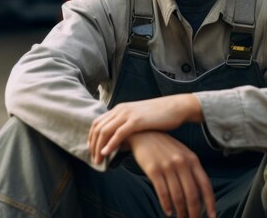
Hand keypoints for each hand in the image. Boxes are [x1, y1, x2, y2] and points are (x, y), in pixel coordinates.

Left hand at [88, 94, 202, 163]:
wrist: (175, 107)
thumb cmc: (159, 116)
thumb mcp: (138, 119)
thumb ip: (127, 128)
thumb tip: (119, 144)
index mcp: (120, 109)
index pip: (97, 122)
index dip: (91, 137)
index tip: (91, 150)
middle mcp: (120, 110)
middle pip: (98, 128)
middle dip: (92, 145)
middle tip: (92, 159)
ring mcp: (127, 114)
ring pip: (105, 131)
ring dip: (98, 147)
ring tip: (97, 160)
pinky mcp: (136, 121)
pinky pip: (118, 134)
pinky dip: (110, 144)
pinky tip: (106, 153)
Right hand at [128, 131, 215, 217]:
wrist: (143, 133)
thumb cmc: (164, 146)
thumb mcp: (182, 153)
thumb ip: (192, 170)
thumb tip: (201, 194)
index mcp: (192, 159)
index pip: (205, 185)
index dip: (210, 203)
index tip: (212, 216)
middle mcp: (182, 162)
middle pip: (192, 194)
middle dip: (194, 212)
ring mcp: (167, 165)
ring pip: (178, 196)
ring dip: (180, 211)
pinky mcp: (153, 169)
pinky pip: (163, 192)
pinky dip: (166, 205)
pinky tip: (168, 211)